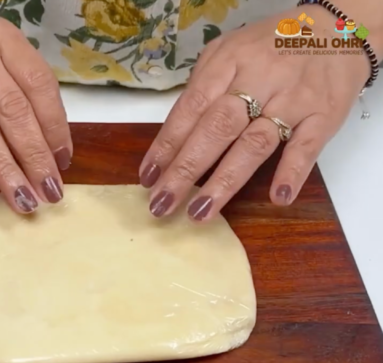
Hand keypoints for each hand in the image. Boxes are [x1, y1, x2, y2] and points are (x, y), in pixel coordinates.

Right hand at [0, 15, 71, 213]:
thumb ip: (22, 93)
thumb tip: (50, 151)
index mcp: (1, 37)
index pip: (37, 84)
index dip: (54, 126)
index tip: (62, 161)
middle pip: (11, 110)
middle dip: (34, 156)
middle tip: (48, 191)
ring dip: (4, 168)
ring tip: (21, 197)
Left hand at [140, 7, 371, 221]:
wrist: (336, 29)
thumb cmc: (270, 48)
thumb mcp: (228, 52)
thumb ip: (201, 87)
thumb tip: (172, 135)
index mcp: (228, 63)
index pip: (191, 108)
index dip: (167, 144)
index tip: (148, 177)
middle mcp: (259, 81)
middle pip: (216, 129)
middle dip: (185, 170)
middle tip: (162, 204)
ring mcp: (293, 99)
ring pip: (255, 143)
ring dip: (225, 181)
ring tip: (200, 211)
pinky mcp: (324, 115)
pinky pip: (307, 146)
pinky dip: (292, 172)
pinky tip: (277, 197)